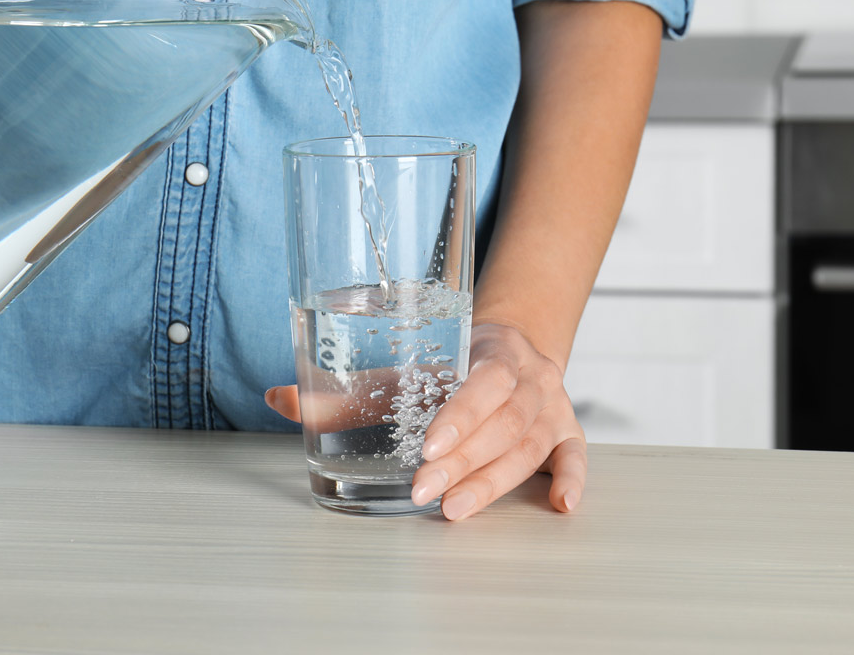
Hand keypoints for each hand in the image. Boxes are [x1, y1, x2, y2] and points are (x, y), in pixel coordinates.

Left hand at [264, 320, 585, 520]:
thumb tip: (277, 397)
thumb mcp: (403, 369)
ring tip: (454, 509)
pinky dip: (573, 478)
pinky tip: (561, 504)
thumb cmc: (449, 365)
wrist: (510, 344)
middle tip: (423, 489)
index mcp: (492, 353)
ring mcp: (551, 407)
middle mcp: (528, 379)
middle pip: (502, 422)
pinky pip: (576, 456)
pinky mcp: (566, 433)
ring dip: (493, 480)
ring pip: (528, 446)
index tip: (428, 445)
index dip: (459, 414)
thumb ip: (345, 390)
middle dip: (462, 460)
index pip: (482, 383)